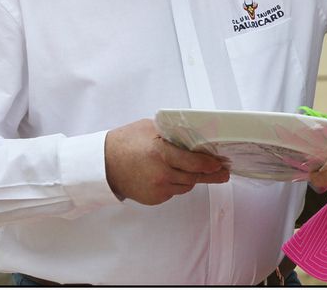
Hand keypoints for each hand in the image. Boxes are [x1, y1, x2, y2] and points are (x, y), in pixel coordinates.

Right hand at [105, 118, 228, 204]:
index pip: (194, 162)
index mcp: (161, 152)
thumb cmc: (125, 142)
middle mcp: (160, 173)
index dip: (210, 164)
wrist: (104, 164)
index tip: (220, 164)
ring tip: (198, 171)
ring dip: (191, 178)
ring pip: (185, 186)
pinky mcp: (153, 199)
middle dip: (210, 175)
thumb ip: (173, 133)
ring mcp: (157, 189)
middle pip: (193, 177)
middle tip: (223, 173)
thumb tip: (195, 135)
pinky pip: (173, 192)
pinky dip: (176, 183)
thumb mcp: (151, 128)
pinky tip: (171, 174)